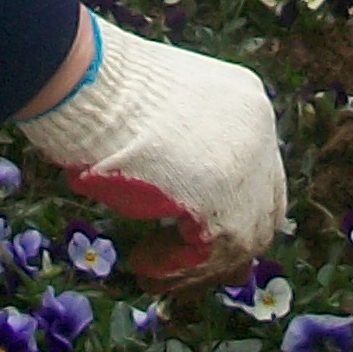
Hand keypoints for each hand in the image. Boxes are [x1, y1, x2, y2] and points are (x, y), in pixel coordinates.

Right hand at [18, 12, 287, 282]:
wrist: (89, 83)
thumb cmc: (106, 90)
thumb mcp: (165, 113)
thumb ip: (188, 147)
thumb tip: (184, 203)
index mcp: (248, 105)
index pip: (259, 172)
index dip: (232, 208)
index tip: (194, 229)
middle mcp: (259, 134)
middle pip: (263, 211)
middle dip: (226, 245)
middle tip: (185, 263)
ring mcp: (248, 169)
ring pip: (241, 241)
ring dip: (196, 264)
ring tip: (149, 264)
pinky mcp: (225, 204)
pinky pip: (210, 256)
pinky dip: (176, 268)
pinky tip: (143, 262)